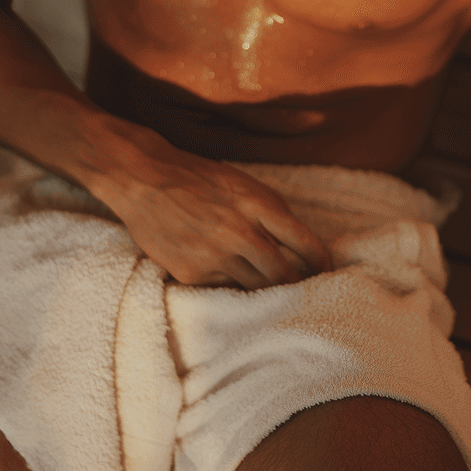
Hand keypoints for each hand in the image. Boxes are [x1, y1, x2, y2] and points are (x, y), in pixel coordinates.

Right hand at [80, 116, 332, 288]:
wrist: (143, 179)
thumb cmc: (199, 178)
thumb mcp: (244, 184)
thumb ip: (272, 212)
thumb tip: (301, 246)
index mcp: (258, 204)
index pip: (306, 244)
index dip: (322, 264)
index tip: (327, 273)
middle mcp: (239, 232)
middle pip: (284, 275)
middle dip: (297, 286)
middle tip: (304, 292)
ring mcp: (214, 256)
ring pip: (255, 287)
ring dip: (264, 287)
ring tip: (268, 286)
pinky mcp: (191, 273)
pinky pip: (223, 287)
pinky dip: (228, 281)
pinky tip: (222, 269)